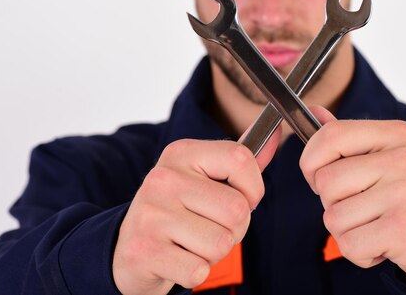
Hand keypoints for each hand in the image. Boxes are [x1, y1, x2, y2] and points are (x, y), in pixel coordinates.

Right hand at [112, 127, 279, 294]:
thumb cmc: (177, 210)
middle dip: (236, 228)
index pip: (241, 160)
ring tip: (193, 242)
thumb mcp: (204, 177)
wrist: (128, 248)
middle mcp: (163, 179)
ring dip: (215, 252)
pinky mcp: (144, 251)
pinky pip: (199, 270)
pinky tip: (178, 258)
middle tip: (211, 226)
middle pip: (237, 210)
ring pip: (221, 243)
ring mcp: (151, 215)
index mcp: (182, 153)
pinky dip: (195, 271)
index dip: (254, 188)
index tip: (243, 198)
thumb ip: (241, 162)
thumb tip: (277, 134)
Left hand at [300, 107, 405, 294]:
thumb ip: (350, 139)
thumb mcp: (391, 159)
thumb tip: (314, 112)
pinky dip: (360, 254)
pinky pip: (349, 245)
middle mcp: (403, 158)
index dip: (310, 161)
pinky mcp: (405, 229)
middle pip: (325, 181)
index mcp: (397, 134)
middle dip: (333, 204)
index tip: (320, 178)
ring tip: (379, 227)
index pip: (329, 136)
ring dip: (348, 232)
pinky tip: (385, 246)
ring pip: (333, 217)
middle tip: (366, 210)